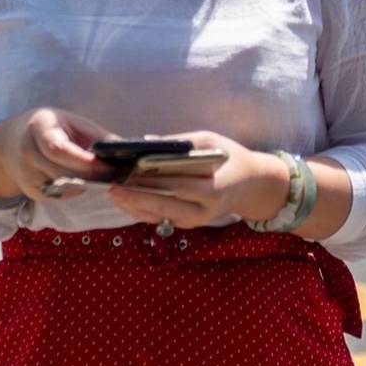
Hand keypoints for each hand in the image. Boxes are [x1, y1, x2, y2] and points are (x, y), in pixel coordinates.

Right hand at [0, 108, 112, 201]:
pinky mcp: (29, 190)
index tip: (108, 166)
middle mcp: (26, 151)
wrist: (15, 140)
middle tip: (114, 176)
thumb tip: (126, 151)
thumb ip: (98, 136)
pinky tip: (84, 183)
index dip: (85, 162)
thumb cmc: (54, 128)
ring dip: (85, 185)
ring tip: (103, 179)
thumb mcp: (73, 122)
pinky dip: (74, 191)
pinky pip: (57, 195)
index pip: (59, 149)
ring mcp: (25, 173)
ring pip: (61, 187)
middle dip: (90, 177)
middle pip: (61, 172)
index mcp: (39, 127)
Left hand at [106, 131, 290, 230]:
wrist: (253, 186)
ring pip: (160, 216)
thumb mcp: (211, 141)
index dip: (153, 181)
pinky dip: (142, 211)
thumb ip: (181, 143)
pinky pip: (162, 219)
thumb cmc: (232, 158)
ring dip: (134, 206)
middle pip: (165, 205)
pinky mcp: (189, 224)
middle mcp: (204, 210)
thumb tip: (147, 142)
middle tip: (113, 186)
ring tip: (113, 193)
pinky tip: (125, 201)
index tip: (129, 172)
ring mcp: (196, 221)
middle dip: (136, 197)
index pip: (178, 185)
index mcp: (214, 188)